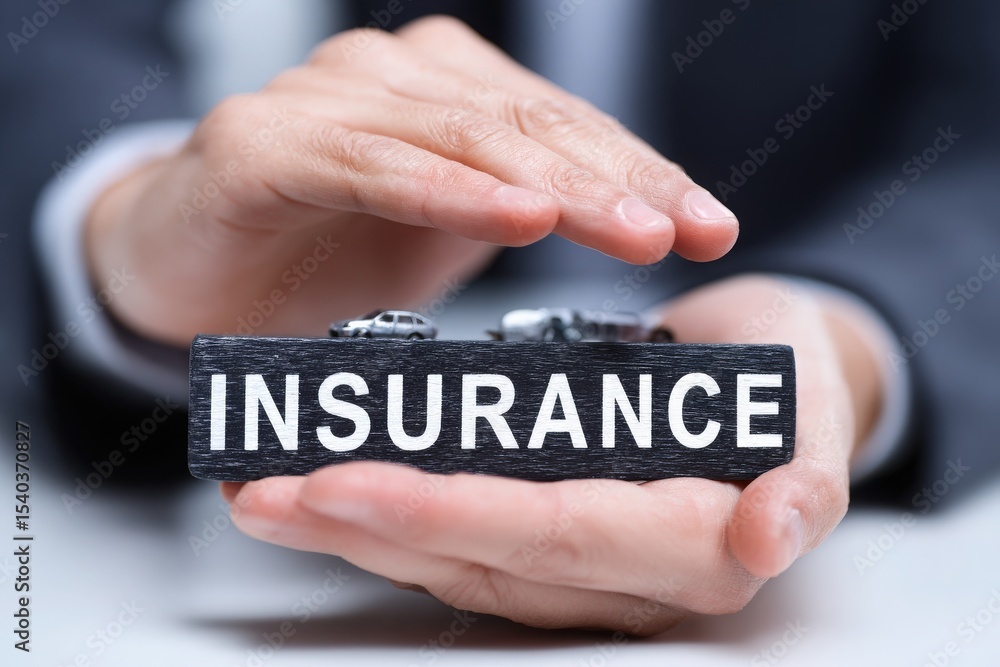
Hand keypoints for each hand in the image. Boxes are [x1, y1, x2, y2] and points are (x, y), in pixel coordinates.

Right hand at [84, 17, 737, 345]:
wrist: (185, 260)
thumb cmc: (318, 247)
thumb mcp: (444, 232)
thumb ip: (519, 208)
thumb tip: (636, 226)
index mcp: (446, 91)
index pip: (566, 127)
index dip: (645, 172)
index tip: (712, 224)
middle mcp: (391, 76)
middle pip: (528, 124)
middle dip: (618, 180)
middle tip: (687, 229)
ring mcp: (325, 101)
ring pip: (463, 137)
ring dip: (552, 184)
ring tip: (627, 228)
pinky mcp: (262, 144)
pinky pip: (367, 166)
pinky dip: (441, 190)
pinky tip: (509, 215)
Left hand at [222, 275, 883, 633]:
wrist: (769, 371)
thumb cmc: (789, 373)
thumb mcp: (811, 407)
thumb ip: (805, 474)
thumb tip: (770, 534)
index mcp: (690, 545)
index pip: (552, 532)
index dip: (447, 511)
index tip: (343, 480)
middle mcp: (623, 576)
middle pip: (478, 559)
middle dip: (366, 529)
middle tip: (267, 494)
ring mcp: (578, 566)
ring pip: (452, 559)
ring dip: (355, 530)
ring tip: (266, 495)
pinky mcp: (545, 538)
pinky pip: (455, 537)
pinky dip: (384, 514)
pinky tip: (320, 489)